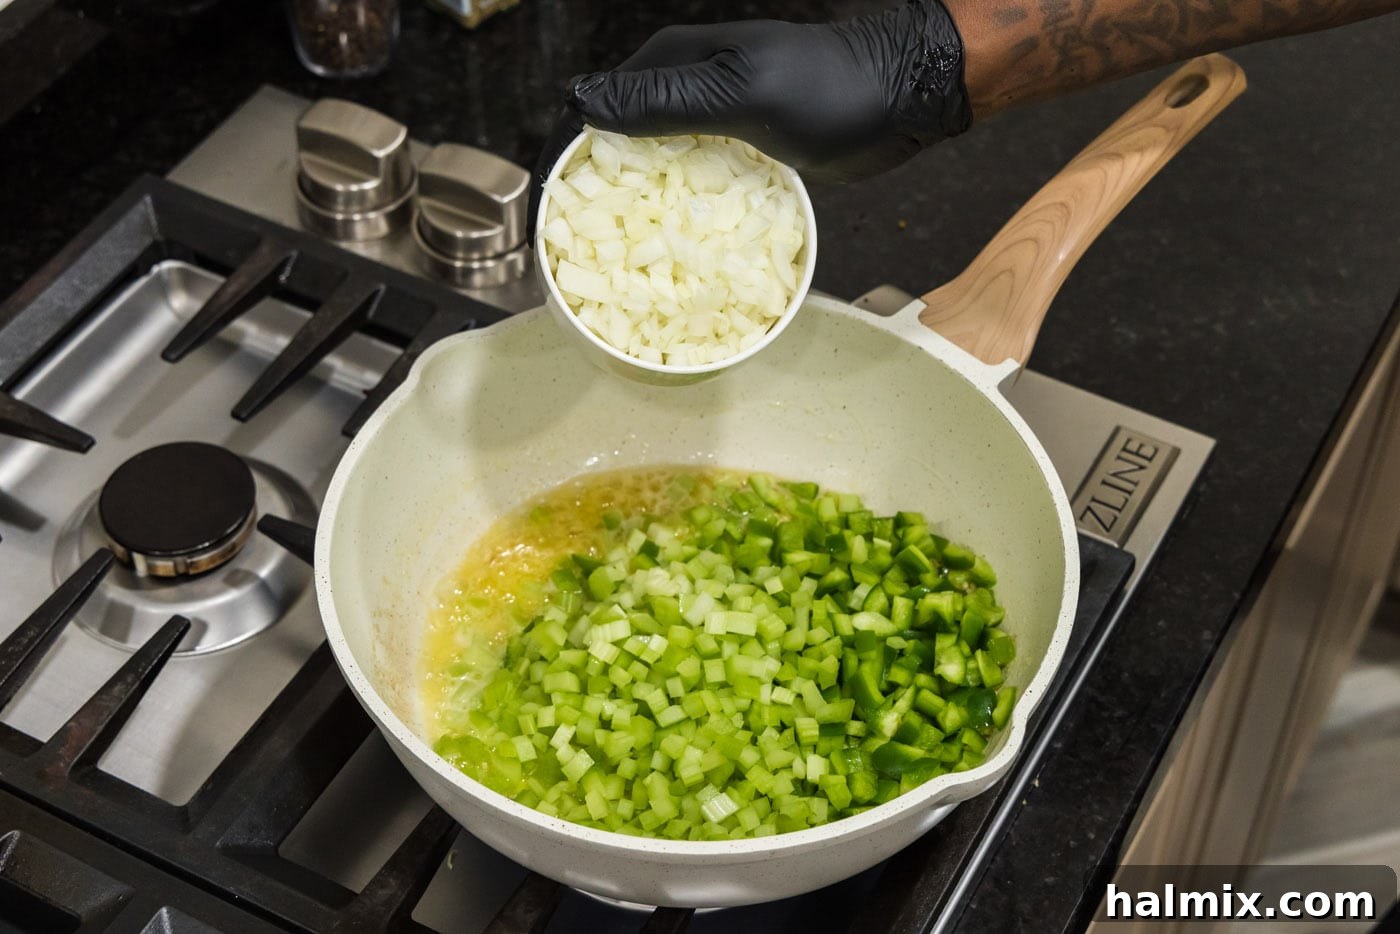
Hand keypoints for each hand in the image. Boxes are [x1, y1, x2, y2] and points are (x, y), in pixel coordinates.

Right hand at [529, 2, 971, 232]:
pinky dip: (686, 218)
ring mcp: (716, 126)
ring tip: (622, 268)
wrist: (906, 98)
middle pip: (621, 148)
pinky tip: (682, 254)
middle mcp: (686, 93)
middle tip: (581, 260)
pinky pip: (699, 189)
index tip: (546, 220)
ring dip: (642, 214)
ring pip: (659, 173)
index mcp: (672, 65)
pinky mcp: (745, 155)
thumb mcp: (739, 94)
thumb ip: (662, 101)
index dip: (564, 163)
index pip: (595, 112)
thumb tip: (578, 100)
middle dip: (597, 199)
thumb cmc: (830, 89)